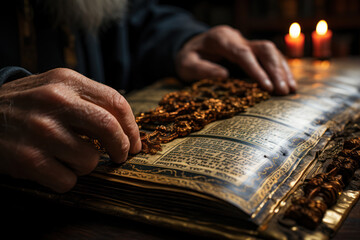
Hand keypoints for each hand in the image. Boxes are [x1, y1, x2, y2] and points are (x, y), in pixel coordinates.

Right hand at [0, 68, 140, 191]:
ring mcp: (41, 130)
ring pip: (90, 160)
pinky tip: (53, 168)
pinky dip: (66, 179)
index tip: (134, 142)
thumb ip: (89, 99)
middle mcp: (55, 101)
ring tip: (69, 157)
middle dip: (122, 148)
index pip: (116, 102)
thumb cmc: (28, 104)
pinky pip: (68, 180)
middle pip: (109, 129)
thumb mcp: (56, 87)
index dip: (132, 127)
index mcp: (67, 81)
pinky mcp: (28, 159)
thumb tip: (125, 126)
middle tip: (120, 156)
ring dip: (86, 165)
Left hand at [175, 25, 296, 94]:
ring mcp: (245, 41)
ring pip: (271, 51)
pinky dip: (280, 69)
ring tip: (290, 90)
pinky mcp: (250, 49)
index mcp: (221, 39)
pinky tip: (287, 82)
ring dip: (282, 70)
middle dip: (275, 70)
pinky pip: (270, 56)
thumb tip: (224, 76)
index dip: (257, 70)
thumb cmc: (188, 58)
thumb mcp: (186, 64)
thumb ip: (202, 69)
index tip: (268, 87)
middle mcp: (237, 37)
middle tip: (283, 91)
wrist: (191, 46)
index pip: (243, 53)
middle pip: (263, 50)